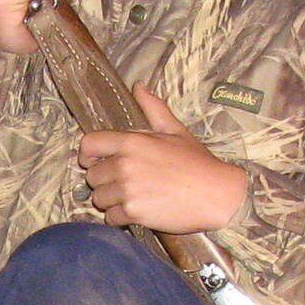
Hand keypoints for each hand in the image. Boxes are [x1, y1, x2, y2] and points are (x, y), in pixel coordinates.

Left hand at [76, 88, 247, 231]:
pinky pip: (110, 218)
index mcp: (131, 142)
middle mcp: (124, 165)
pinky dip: (119, 218)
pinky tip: (136, 212)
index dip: (87, 155)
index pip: (89, 144)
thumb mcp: (175, 131)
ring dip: (111, 201)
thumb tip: (138, 86)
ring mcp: (127, 190)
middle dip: (104, 181)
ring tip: (132, 198)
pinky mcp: (133, 213)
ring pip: (99, 199)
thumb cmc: (198, 163)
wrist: (217, 194)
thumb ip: (153, 109)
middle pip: (92, 176)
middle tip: (125, 184)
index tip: (93, 162)